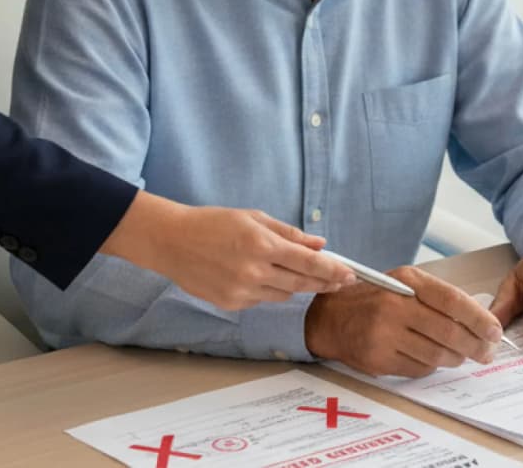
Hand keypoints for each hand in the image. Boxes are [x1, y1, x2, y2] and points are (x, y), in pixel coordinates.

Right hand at [100, 190, 354, 310]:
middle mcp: (254, 272)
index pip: (309, 263)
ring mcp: (242, 291)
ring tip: (299, 275)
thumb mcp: (254, 218)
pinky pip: (261, 299)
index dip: (333, 270)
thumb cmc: (212, 223)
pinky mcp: (230, 304)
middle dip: (325, 283)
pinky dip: (268, 289)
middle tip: (342, 281)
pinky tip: (259, 276)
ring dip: (295, 286)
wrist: (171, 242)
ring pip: (283, 294)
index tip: (350, 274)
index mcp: (262, 246)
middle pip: (301, 284)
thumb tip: (320, 244)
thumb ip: (289, 233)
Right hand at [304, 266, 504, 376]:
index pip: (452, 301)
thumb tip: (477, 319)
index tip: (495, 331)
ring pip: (436, 354)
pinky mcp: (378, 359)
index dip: (479, 319)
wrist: (329, 319)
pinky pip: (418, 368)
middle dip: (475, 345)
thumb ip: (436, 296)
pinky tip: (434, 359)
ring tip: (463, 355)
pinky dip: (432, 366)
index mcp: (406, 281)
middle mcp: (394, 306)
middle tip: (487, 352)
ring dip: (456, 358)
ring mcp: (384, 335)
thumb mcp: (402, 283)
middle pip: (448, 332)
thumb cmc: (373, 299)